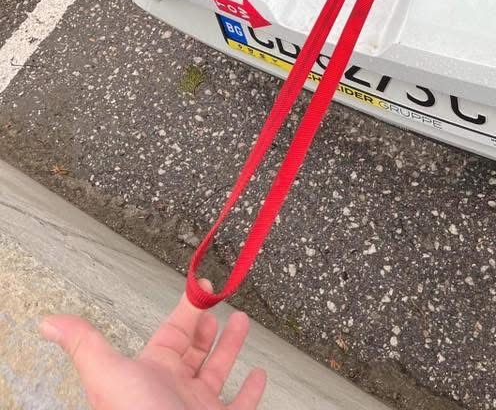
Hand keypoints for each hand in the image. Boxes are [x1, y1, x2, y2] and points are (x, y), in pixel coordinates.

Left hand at [39, 279, 265, 409]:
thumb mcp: (108, 376)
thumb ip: (85, 345)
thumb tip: (49, 322)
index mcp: (151, 375)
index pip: (172, 333)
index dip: (187, 307)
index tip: (202, 286)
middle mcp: (174, 391)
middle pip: (194, 351)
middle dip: (207, 325)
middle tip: (218, 303)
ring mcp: (198, 409)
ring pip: (218, 372)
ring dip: (231, 347)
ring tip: (242, 323)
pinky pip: (240, 406)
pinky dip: (251, 390)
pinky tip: (258, 375)